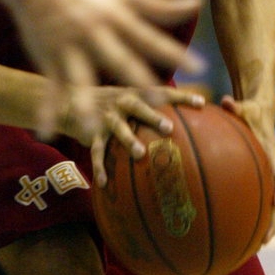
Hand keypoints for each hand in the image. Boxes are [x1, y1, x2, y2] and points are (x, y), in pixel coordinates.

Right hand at [12, 0, 201, 140]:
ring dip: (84, 104)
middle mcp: (95, 32)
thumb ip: (160, 4)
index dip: (175, 52)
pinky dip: (48, 109)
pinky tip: (47, 133)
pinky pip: (50, 87)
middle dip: (138, 80)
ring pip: (79, 79)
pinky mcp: (50, 57)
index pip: (151, 37)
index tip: (200, 67)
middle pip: (119, 59)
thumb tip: (197, 4)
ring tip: (92, 129)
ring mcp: (70, 46)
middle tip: (158, 101)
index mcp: (116, 16)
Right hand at [58, 85, 205, 185]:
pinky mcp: (92, 132)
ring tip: (139, 154)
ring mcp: (106, 117)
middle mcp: (121, 101)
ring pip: (118, 129)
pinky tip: (104, 183)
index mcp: (136, 93)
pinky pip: (97, 152)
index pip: (162, 91)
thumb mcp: (130, 98)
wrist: (71, 101)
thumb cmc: (111, 103)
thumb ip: (153, 106)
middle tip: (169, 128)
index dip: (182, 95)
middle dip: (153, 116)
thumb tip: (187, 121)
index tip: (202, 102)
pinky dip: (100, 167)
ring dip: (129, 140)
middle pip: (139, 106)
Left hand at [221, 95, 274, 244]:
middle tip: (266, 239)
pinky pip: (260, 200)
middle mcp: (273, 168)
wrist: (260, 111)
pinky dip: (255, 216)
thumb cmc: (251, 111)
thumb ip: (235, 106)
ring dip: (267, 225)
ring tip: (257, 246)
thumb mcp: (245, 107)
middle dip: (274, 219)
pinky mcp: (260, 178)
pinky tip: (242, 232)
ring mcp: (268, 175)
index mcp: (272, 154)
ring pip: (272, 205)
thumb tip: (225, 100)